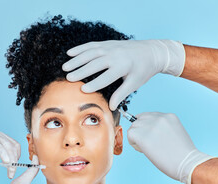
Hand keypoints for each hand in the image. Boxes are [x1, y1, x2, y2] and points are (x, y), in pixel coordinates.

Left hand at [0, 130, 19, 177]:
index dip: (2, 153)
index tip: (7, 163)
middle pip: (7, 145)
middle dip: (12, 159)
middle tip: (11, 173)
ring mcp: (2, 135)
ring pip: (14, 145)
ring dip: (15, 158)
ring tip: (12, 170)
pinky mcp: (7, 138)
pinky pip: (16, 146)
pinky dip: (17, 155)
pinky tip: (14, 162)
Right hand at [62, 40, 184, 109]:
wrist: (152, 51)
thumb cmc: (143, 70)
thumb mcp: (134, 83)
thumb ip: (121, 94)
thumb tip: (111, 107)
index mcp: (123, 67)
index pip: (105, 77)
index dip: (94, 84)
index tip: (82, 90)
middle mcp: (115, 55)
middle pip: (94, 64)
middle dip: (80, 71)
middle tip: (68, 78)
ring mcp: (110, 47)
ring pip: (90, 53)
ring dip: (76, 60)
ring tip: (65, 67)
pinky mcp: (108, 43)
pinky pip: (91, 45)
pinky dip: (80, 48)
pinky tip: (70, 52)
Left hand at [127, 112, 213, 183]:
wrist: (187, 163)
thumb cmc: (183, 155)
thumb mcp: (176, 133)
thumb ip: (163, 129)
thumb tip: (149, 133)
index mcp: (169, 116)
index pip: (150, 116)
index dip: (148, 127)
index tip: (152, 137)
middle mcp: (159, 117)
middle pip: (140, 119)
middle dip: (141, 131)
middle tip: (149, 144)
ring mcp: (150, 125)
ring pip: (134, 127)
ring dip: (137, 137)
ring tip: (148, 148)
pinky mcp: (141, 134)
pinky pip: (130, 134)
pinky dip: (133, 143)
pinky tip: (143, 150)